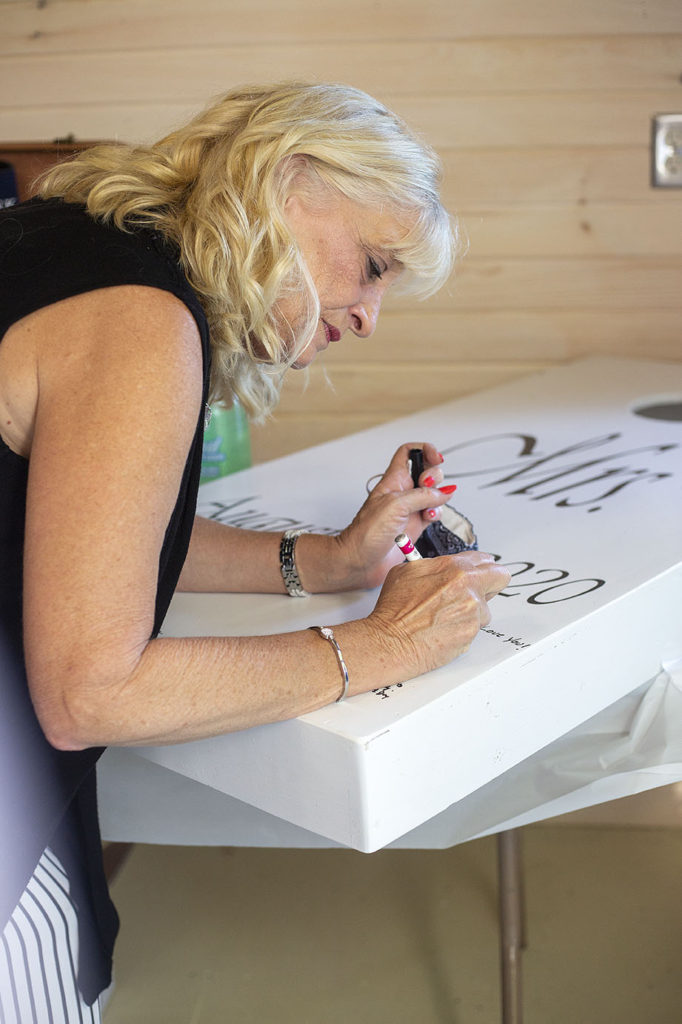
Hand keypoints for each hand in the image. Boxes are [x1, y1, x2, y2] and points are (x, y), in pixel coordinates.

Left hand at [333, 442, 452, 588]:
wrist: (360, 561)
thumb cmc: (365, 533)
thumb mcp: (395, 505)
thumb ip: (421, 495)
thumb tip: (443, 492)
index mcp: (393, 480)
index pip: (408, 453)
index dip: (424, 450)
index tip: (436, 457)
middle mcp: (403, 492)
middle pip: (427, 472)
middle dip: (435, 476)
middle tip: (429, 486)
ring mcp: (410, 509)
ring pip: (434, 493)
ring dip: (438, 497)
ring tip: (429, 507)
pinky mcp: (415, 525)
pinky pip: (434, 513)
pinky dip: (437, 513)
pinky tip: (429, 518)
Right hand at [367, 551, 511, 676]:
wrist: (390, 641)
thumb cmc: (393, 609)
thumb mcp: (408, 571)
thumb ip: (435, 565)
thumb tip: (447, 566)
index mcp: (454, 568)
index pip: (485, 560)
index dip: (482, 566)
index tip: (480, 570)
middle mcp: (468, 588)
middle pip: (500, 578)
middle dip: (491, 582)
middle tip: (478, 589)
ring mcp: (472, 613)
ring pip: (485, 609)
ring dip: (472, 611)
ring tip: (444, 616)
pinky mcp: (471, 634)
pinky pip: (474, 628)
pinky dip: (462, 629)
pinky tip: (442, 629)